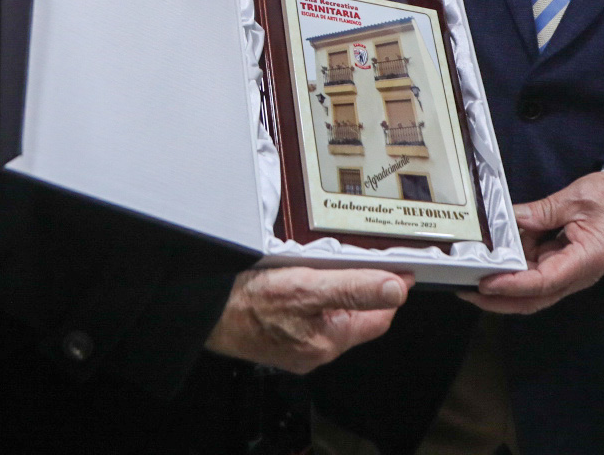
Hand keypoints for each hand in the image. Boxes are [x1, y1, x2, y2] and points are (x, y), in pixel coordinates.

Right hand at [204, 266, 410, 373]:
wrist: (203, 310)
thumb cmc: (248, 303)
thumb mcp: (308, 287)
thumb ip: (354, 287)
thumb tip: (395, 290)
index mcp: (330, 341)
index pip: (379, 318)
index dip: (390, 290)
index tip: (400, 268)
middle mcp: (316, 348)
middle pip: (355, 313)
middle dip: (360, 285)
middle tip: (361, 256)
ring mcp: (296, 343)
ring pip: (330, 311)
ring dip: (333, 286)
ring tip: (328, 261)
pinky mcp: (279, 334)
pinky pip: (307, 311)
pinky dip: (310, 292)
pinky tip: (299, 275)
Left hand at [464, 169, 603, 314]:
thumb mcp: (575, 199)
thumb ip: (540, 212)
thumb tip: (508, 219)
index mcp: (584, 261)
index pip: (543, 282)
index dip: (512, 285)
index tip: (486, 283)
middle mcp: (575, 275)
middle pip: (532, 298)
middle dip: (497, 299)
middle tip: (465, 290)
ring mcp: (567, 272)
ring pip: (529, 290)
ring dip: (501, 285)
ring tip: (470, 274)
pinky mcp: (560, 264)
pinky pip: (532, 272)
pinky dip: (511, 267)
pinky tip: (492, 259)